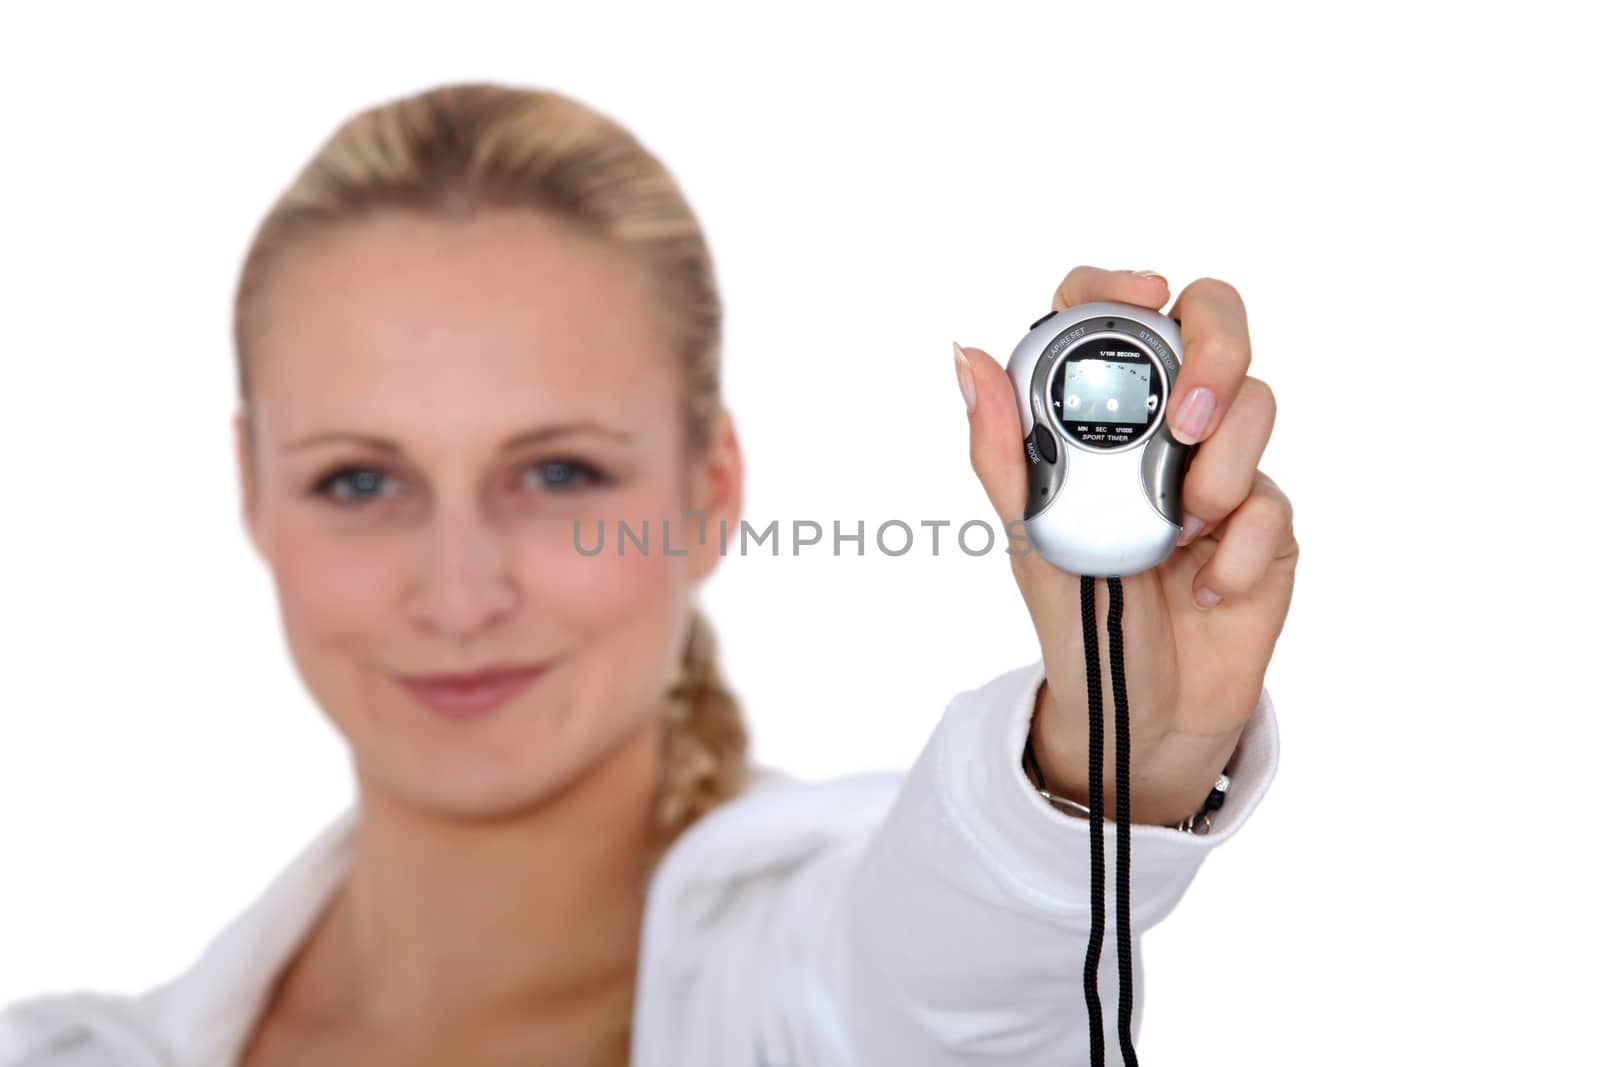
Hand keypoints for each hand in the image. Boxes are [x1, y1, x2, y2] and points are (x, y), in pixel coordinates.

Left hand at [955, 267, 1297, 826]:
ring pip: (1256, 403)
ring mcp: (1221, 465)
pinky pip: (1272, 499)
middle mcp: (1163, 426)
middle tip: (1186, 423)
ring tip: (1181, 532)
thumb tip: (966, 354)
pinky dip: (1239, 548)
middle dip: (1214, 353)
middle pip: (1213, 323)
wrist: (1141, 711)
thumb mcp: (1028, 535)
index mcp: (1099, 417)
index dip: (1121, 286)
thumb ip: (1001, 447)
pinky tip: (1206, 587)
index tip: (1143, 294)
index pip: (1112, 315)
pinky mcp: (1267, 518)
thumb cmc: (1077, 616)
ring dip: (1217, 470)